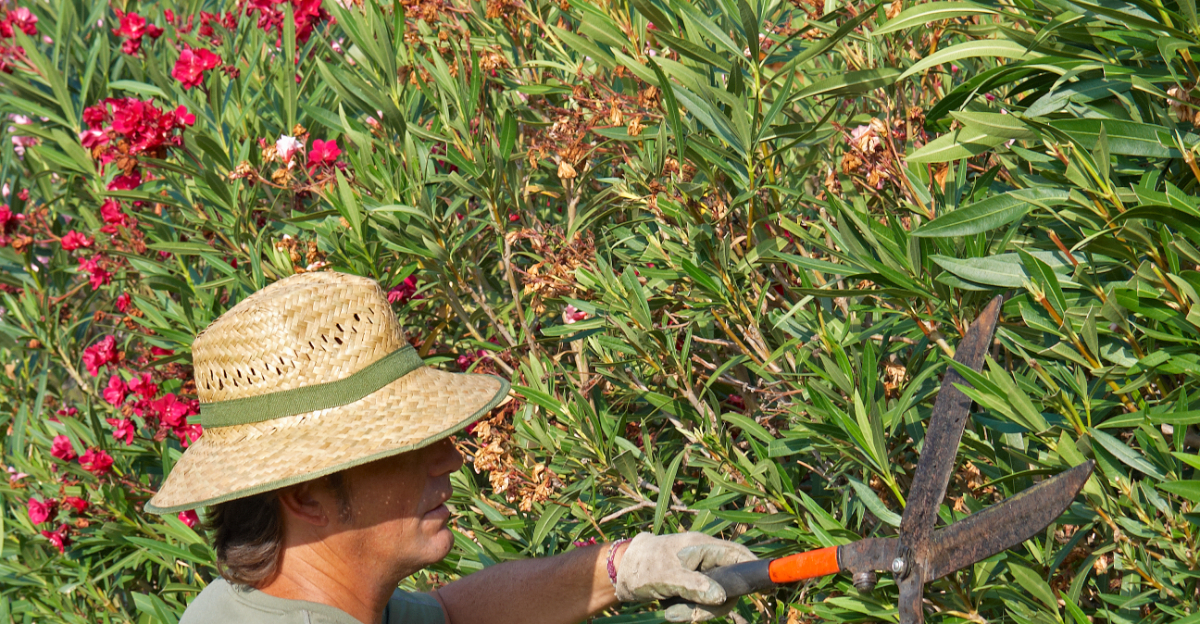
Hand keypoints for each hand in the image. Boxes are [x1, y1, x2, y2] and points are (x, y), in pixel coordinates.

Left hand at [614, 532, 756, 621]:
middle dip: (715, 604)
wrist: (619, 572)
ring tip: (673, 613)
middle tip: (694, 616)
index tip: (766, 586)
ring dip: (698, 610)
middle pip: (730, 583)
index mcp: (702, 546)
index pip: (738, 555)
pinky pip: (702, 602)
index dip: (753, 569)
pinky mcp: (691, 584)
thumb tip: (721, 597)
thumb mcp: (668, 577)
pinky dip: (690, 610)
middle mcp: (704, 557)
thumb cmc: (642, 567)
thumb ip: (695, 586)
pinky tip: (671, 611)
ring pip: (716, 597)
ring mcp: (698, 571)